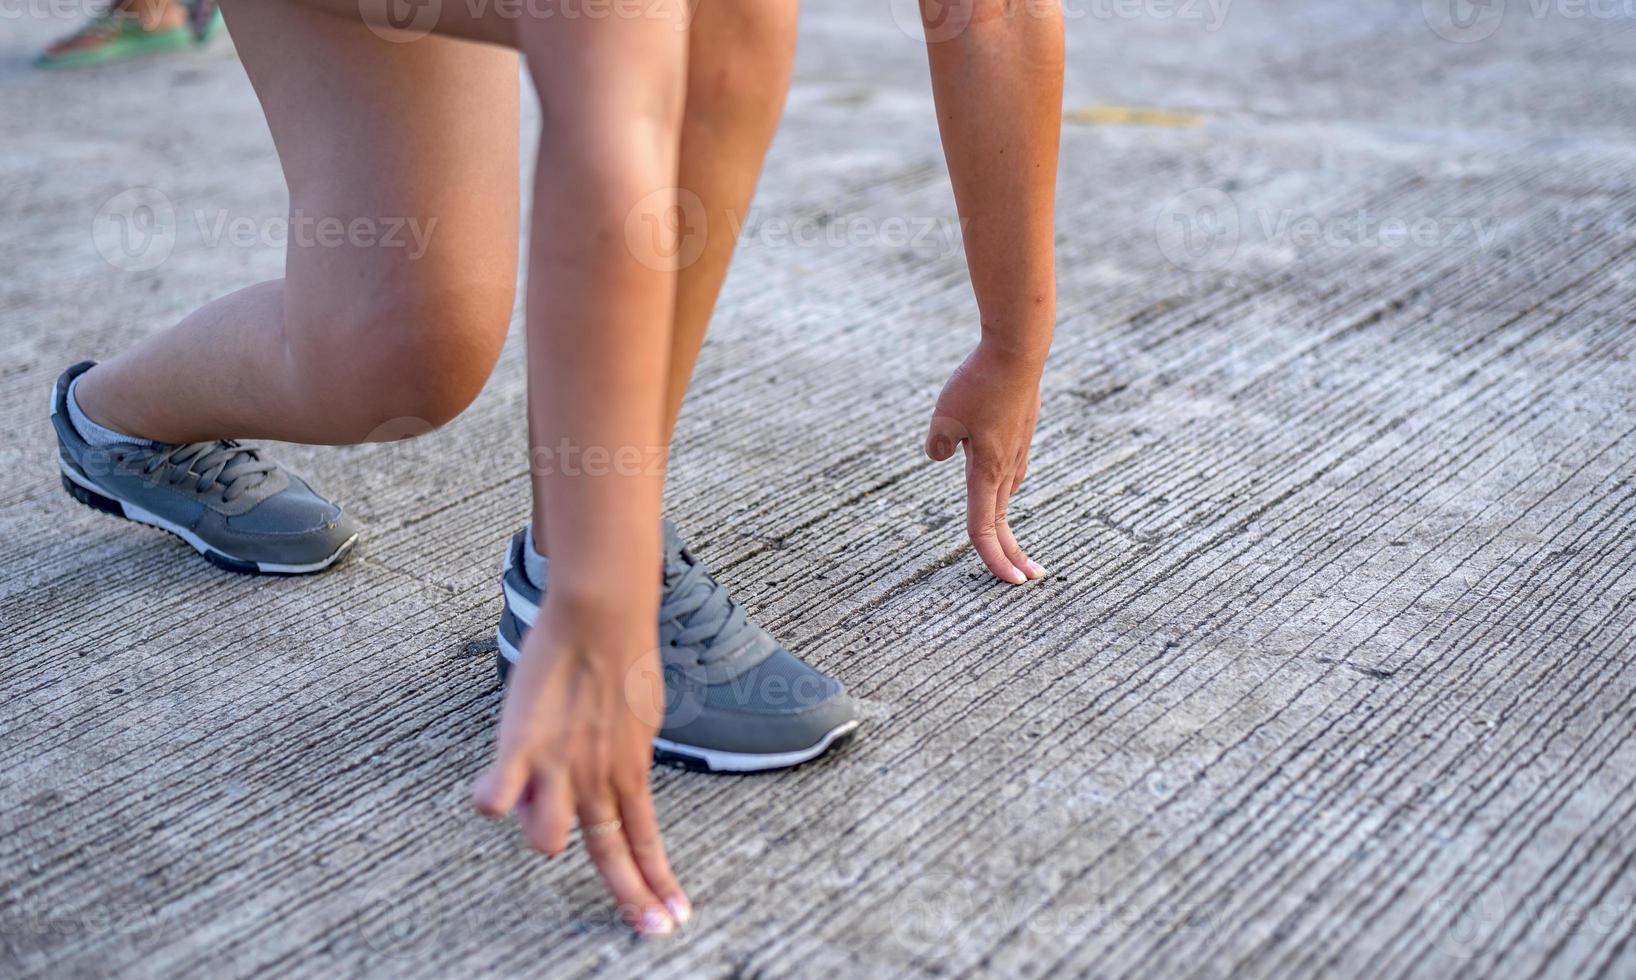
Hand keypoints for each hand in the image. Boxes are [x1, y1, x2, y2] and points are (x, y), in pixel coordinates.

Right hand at [471, 599, 688, 935]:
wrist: (603, 614)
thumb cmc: (618, 660)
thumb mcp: (634, 722)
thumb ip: (621, 762)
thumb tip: (615, 787)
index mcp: (628, 771)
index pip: (645, 840)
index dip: (657, 883)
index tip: (674, 918)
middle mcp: (599, 777)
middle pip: (611, 853)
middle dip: (632, 897)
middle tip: (652, 931)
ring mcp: (562, 763)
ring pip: (547, 838)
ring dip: (541, 833)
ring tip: (536, 799)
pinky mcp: (524, 743)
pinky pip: (500, 794)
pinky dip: (494, 801)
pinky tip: (493, 795)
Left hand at [924, 342, 1048, 584]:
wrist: (1019, 349)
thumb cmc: (980, 382)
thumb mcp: (944, 414)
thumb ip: (938, 442)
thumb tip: (940, 454)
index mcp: (987, 471)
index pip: (985, 527)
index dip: (993, 559)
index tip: (1010, 583)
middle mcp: (1006, 467)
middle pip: (1002, 521)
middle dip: (1012, 554)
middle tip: (1026, 579)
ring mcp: (1017, 450)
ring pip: (1007, 495)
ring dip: (1007, 523)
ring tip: (1012, 546)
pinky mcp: (1020, 434)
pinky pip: (1010, 471)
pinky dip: (1004, 491)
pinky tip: (1000, 487)